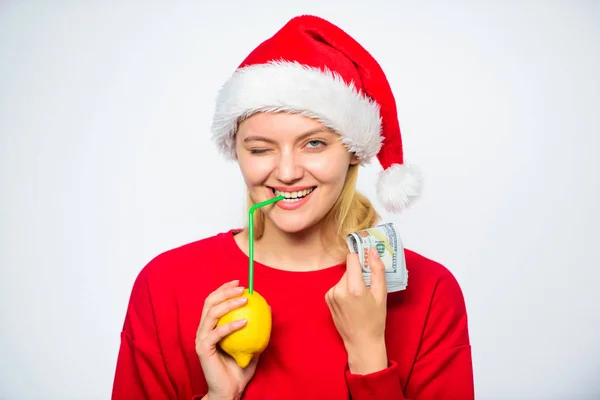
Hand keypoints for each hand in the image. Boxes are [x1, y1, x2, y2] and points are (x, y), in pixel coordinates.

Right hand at [195, 280, 258, 399]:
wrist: (230, 390)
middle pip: (209, 302)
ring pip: (211, 313)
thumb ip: (257, 326)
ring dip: (228, 303)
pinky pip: (216, 333)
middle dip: (225, 291)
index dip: (224, 288)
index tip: (239, 282)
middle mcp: (203, 329)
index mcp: (211, 326)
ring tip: (244, 299)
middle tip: (242, 288)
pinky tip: (245, 322)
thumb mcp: (253, 343)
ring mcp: (201, 339)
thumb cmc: (240, 368)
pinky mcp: (203, 349)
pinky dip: (230, 326)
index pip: (213, 301)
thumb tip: (268, 307)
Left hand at [325, 247, 387, 374]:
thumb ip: (377, 270)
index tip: (368, 262)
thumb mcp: (381, 294)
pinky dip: (345, 289)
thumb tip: (372, 251)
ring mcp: (331, 294)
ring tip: (360, 298)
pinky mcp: (327, 298)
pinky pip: (338, 286)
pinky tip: (352, 302)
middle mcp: (339, 290)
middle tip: (368, 287)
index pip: (352, 259)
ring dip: (352, 282)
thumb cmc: (375, 320)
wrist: (361, 341)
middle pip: (349, 269)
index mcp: (354, 288)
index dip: (361, 258)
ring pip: (344, 277)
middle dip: (359, 273)